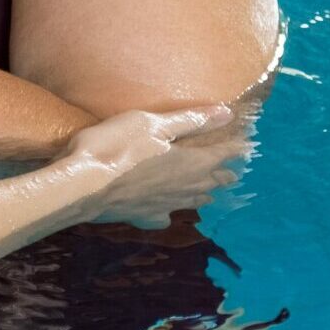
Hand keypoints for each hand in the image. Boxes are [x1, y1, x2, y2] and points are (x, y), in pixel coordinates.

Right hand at [63, 106, 239, 228]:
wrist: (81, 186)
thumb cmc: (116, 147)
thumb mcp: (153, 124)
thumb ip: (190, 120)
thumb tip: (226, 113)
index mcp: (191, 163)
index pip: (222, 153)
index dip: (235, 147)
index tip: (247, 144)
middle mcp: (183, 188)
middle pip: (211, 181)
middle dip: (224, 173)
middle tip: (234, 171)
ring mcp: (164, 205)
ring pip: (193, 202)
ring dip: (204, 195)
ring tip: (211, 194)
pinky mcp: (142, 216)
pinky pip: (162, 216)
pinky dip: (167, 213)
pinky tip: (164, 214)